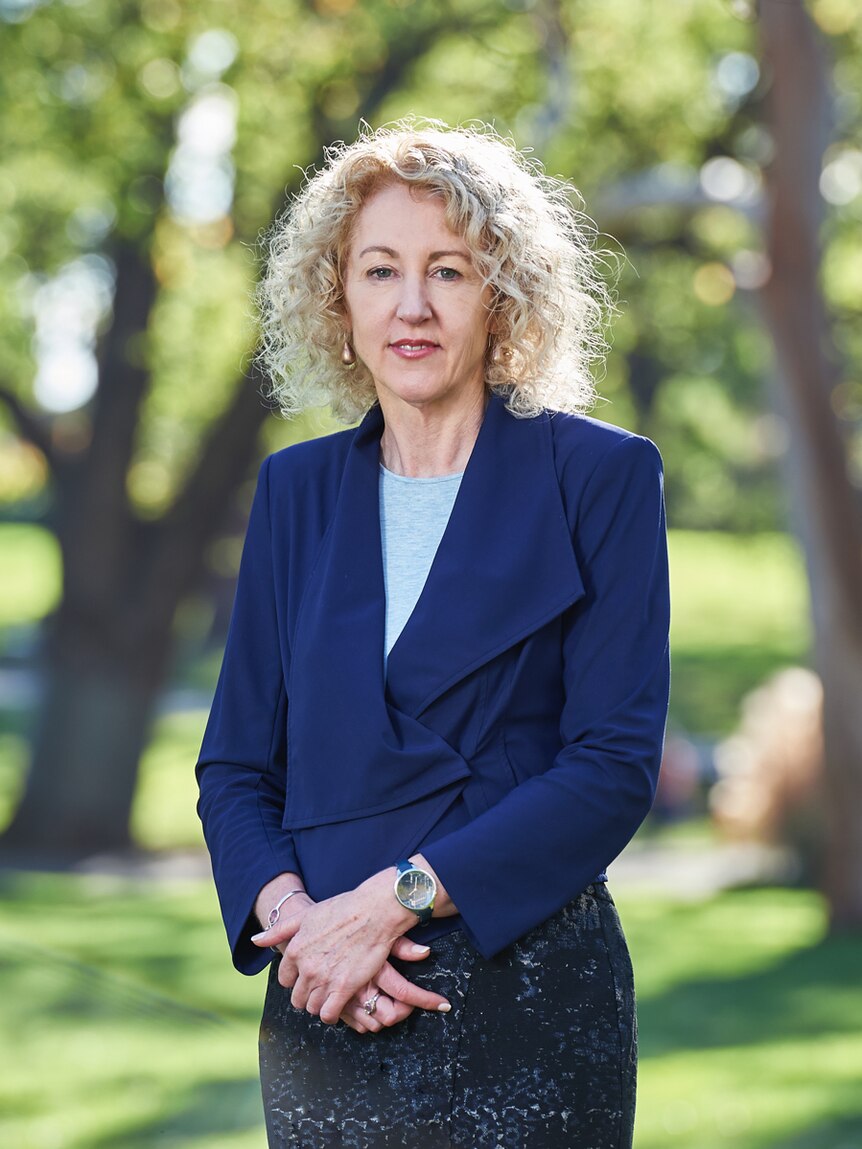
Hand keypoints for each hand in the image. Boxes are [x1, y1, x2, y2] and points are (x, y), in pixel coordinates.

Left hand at [251, 874, 450, 1025]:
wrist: (374, 911)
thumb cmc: (343, 909)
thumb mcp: (307, 915)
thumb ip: (279, 930)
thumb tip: (255, 940)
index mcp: (295, 950)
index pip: (286, 980)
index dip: (298, 979)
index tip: (310, 975)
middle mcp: (306, 968)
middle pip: (298, 997)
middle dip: (308, 994)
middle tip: (322, 987)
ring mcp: (324, 979)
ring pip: (312, 1007)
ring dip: (320, 1004)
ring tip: (331, 995)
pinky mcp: (343, 988)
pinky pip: (329, 1014)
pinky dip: (331, 1014)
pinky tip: (339, 1006)